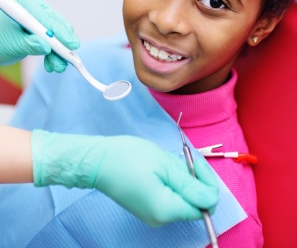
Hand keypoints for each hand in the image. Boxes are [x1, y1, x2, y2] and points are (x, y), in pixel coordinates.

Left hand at [0, 0, 78, 70]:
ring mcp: (40, 15)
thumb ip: (30, 45)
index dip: (60, 32)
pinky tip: (52, 63)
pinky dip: (54, 52)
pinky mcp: (43, 26)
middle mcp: (34, 4)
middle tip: (68, 59)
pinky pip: (54, 39)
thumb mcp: (13, 44)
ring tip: (57, 67)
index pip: (46, 17)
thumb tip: (46, 47)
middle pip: (56, 24)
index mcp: (24, 1)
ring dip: (58, 52)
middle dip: (61, 44)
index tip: (72, 44)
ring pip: (57, 34)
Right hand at [32, 130, 218, 226]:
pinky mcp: (147, 209)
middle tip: (181, 159)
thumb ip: (190, 184)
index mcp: (166, 210)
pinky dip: (172, 184)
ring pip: (182, 200)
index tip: (194, 162)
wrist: (97, 161)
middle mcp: (161, 220)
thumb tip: (212, 199)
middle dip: (194, 180)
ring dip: (182, 181)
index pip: (205, 205)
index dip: (206, 182)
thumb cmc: (128, 157)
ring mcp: (153, 216)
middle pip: (194, 204)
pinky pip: (170, 199)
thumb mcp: (164, 164)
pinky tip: (160, 170)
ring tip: (166, 163)